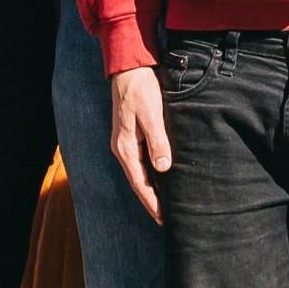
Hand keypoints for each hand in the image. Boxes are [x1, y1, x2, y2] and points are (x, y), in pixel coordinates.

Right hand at [109, 67, 172, 222]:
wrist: (129, 69)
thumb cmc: (141, 90)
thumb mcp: (152, 114)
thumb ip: (157, 141)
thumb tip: (162, 168)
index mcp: (125, 148)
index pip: (140, 183)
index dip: (152, 202)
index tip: (163, 219)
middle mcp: (122, 149)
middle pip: (138, 182)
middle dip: (151, 200)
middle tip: (166, 219)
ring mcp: (126, 142)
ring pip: (139, 172)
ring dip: (151, 188)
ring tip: (165, 204)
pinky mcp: (131, 135)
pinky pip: (141, 161)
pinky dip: (150, 174)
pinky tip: (160, 178)